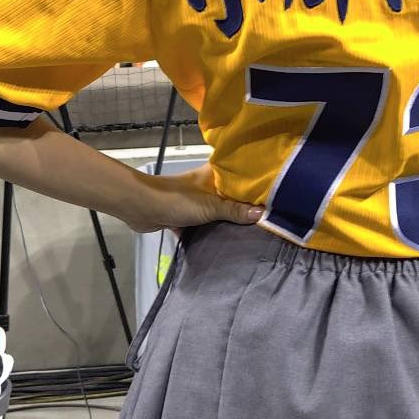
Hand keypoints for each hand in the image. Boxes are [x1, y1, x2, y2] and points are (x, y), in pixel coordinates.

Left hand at [126, 164, 262, 234]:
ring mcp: (197, 202)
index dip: (257, 184)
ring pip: (219, 213)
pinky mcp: (187, 218)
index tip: (276, 194)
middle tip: (270, 219)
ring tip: (255, 233)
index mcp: (215, 174)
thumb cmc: (176, 200)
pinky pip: (206, 226)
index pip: (241, 176)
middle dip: (246, 207)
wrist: (141, 208)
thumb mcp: (209, 206)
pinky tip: (229, 244)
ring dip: (229, 222)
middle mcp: (208, 186)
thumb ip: (234, 211)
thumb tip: (264, 214)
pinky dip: (214, 233)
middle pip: (232, 197)